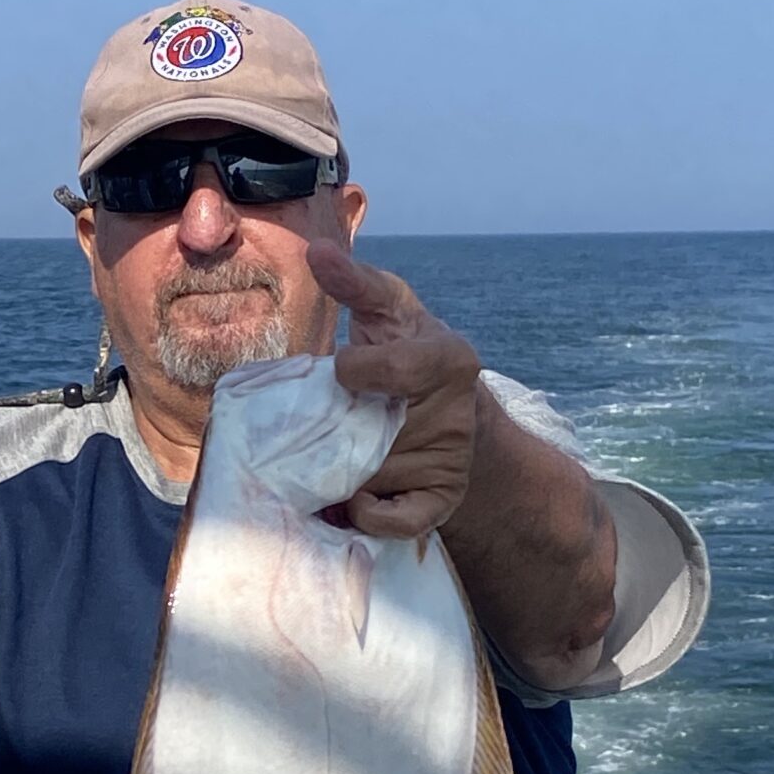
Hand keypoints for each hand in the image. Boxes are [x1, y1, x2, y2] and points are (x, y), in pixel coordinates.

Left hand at [308, 241, 482, 538]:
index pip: (390, 368)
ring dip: (336, 469)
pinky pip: (394, 522)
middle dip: (333, 426)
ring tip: (331, 451)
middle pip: (367, 430)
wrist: (452, 413)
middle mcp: (457, 415)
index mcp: (451, 359)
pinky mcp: (441, 502)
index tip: (344, 368)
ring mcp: (450, 462)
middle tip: (326, 418)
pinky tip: (352, 495)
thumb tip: (317, 251)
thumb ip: (356, 284)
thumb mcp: (389, 311)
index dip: (353, 370)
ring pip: (369, 474)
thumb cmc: (409, 353)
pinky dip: (365, 516)